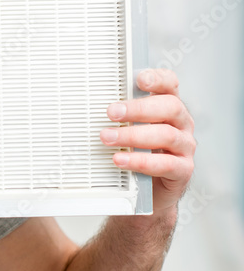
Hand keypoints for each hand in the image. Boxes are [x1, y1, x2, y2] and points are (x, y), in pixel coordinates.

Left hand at [99, 68, 195, 215]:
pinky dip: (140, 162)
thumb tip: (86, 106)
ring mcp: (185, 146)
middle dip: (138, 108)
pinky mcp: (183, 170)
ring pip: (166, 135)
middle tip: (111, 113)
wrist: (151, 191)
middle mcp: (181, 124)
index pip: (170, 85)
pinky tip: (120, 160)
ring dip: (133, 136)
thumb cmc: (138, 152)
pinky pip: (166, 164)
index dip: (158, 79)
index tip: (140, 79)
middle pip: (170, 107)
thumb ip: (119, 116)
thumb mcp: (128, 128)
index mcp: (168, 107)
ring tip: (107, 138)